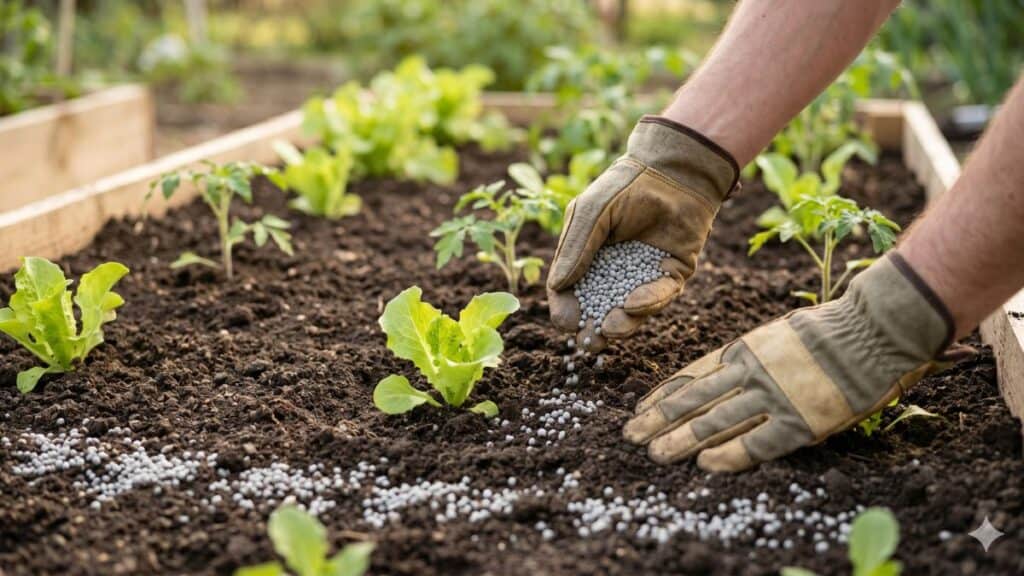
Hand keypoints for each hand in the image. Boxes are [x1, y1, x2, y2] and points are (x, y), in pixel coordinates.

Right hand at [546, 116, 738, 351]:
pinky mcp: (673, 274)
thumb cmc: (625, 186)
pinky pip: (661, 295)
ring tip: (610, 329)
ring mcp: (644, 275)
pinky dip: (648, 302)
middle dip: (594, 327)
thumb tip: (557, 286)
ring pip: (631, 309)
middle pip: (600, 307)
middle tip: (588, 342)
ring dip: (621, 322)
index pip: (572, 289)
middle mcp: (615, 270)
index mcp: (588, 257)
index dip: (566, 308)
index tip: (565, 323)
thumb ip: (575, 248)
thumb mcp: (590, 213)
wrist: (673, 170)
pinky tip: (633, 306)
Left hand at [624, 254, 962, 471]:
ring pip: (714, 421)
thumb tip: (721, 374)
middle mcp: (750, 373)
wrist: (872, 332)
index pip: (691, 375)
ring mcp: (773, 397)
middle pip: (693, 399)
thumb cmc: (829, 333)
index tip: (639, 408)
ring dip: (680, 439)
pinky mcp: (799, 422)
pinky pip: (756, 442)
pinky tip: (704, 465)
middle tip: (630, 435)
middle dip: (658, 419)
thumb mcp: (776, 335)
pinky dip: (728, 455)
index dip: (663, 394)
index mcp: (743, 350)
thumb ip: (748, 357)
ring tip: (654, 454)